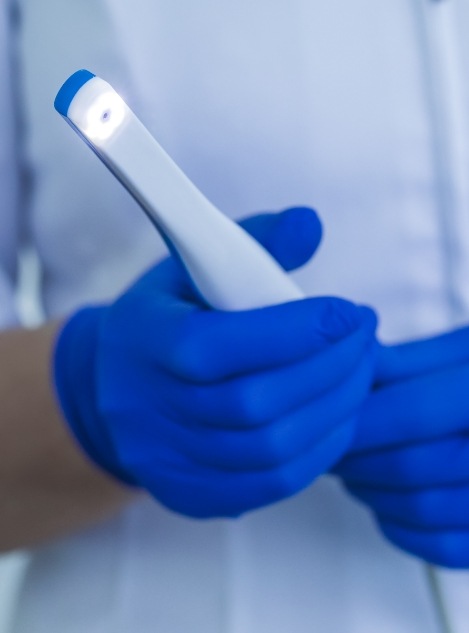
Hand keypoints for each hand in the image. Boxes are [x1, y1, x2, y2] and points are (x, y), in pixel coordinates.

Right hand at [54, 207, 376, 517]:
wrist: (112, 387)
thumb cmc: (166, 318)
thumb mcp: (193, 266)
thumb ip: (254, 242)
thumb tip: (311, 224)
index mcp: (144, 341)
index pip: (219, 346)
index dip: (294, 331)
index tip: (348, 312)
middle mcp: (147, 409)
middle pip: (254, 404)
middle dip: (330, 369)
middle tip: (366, 339)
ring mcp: (167, 461)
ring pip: (270, 450)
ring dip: (334, 410)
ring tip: (361, 373)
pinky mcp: (190, 494)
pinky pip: (270, 485)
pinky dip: (319, 451)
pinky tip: (338, 416)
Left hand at [335, 327, 468, 566]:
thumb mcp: (468, 350)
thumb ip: (411, 361)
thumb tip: (355, 367)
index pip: (412, 412)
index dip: (360, 418)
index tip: (332, 418)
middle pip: (411, 467)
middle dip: (356, 457)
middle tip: (334, 444)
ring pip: (422, 510)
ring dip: (371, 491)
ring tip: (356, 469)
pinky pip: (446, 548)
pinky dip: (402, 528)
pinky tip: (389, 504)